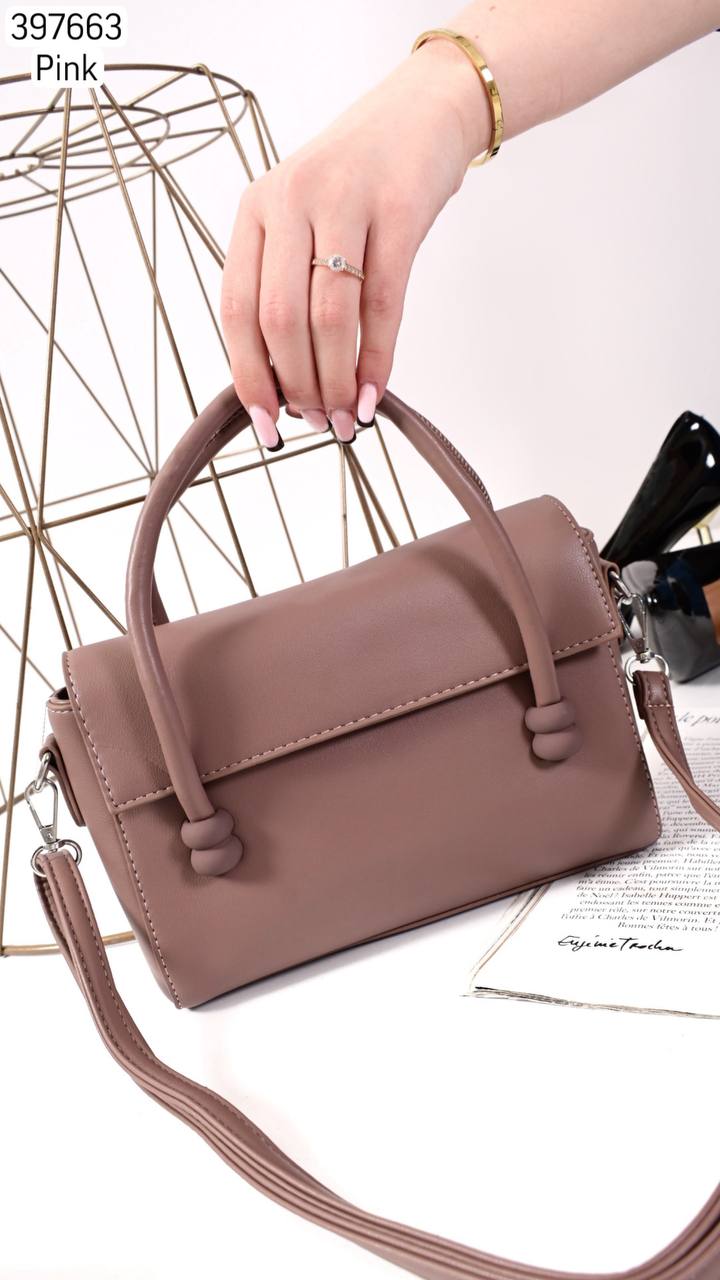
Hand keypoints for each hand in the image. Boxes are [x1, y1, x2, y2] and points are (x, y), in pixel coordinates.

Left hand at [220, 39, 489, 446]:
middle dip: (298, 386)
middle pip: (280, 319)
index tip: (266, 424)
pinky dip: (377, 359)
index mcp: (256, 209)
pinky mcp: (398, 210)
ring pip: (329, 317)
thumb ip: (285, 283)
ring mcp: (344, 201)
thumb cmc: (361, 179)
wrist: (425, 111)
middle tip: (316, 422)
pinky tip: (374, 393)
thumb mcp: (304, 216)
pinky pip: (384, 303)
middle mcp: (291, 201)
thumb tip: (284, 381)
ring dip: (336, 381)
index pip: (236, 309)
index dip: (249, 376)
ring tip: (344, 417)